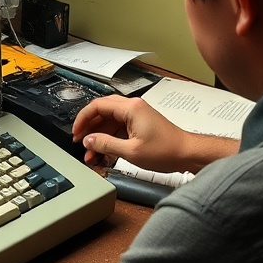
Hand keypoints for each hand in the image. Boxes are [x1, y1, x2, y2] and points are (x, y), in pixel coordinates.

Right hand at [72, 94, 190, 170]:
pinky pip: (118, 130)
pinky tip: (104, 155)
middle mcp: (133, 108)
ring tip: (91, 156)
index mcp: (130, 108)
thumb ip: (106, 144)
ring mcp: (137, 117)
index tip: (75, 133)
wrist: (187, 154)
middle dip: (89, 129)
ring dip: (99, 138)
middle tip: (80, 143)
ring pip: (109, 123)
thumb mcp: (131, 151)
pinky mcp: (140, 126)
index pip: (97, 106)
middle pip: (102, 113)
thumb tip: (88, 141)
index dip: (83, 119)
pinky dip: (110, 141)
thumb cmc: (166, 151)